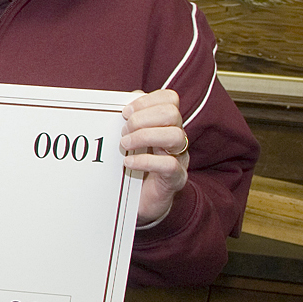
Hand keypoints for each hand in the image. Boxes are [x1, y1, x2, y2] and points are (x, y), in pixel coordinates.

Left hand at [120, 89, 189, 224]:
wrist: (144, 202)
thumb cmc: (136, 166)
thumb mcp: (131, 140)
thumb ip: (131, 120)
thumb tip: (126, 101)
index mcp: (166, 125)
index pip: (170, 99)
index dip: (147, 101)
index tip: (125, 112)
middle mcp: (176, 138)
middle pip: (172, 114)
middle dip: (143, 118)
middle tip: (124, 131)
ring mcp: (178, 158)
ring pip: (175, 136)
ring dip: (144, 136)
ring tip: (124, 145)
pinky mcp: (174, 178)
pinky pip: (168, 165)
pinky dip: (144, 161)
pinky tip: (127, 163)